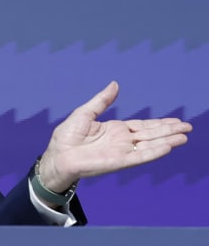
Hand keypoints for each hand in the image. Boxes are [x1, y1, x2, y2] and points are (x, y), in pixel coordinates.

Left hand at [38, 81, 192, 191]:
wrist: (57, 157)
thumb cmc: (66, 137)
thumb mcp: (85, 113)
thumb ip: (102, 101)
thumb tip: (115, 84)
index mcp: (115, 130)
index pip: (143, 126)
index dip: (160, 123)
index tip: (176, 121)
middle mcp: (122, 141)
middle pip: (151, 134)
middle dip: (169, 130)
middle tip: (188, 127)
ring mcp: (122, 152)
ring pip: (150, 145)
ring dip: (167, 140)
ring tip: (184, 137)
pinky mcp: (119, 161)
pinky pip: (140, 156)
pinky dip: (154, 151)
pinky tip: (168, 146)